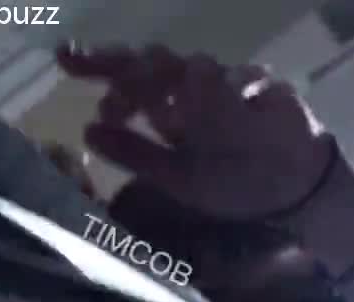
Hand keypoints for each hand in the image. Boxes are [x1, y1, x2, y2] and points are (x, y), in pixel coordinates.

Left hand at [55, 43, 335, 221]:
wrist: (290, 192)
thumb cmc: (233, 182)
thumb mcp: (176, 177)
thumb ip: (135, 153)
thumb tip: (87, 130)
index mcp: (169, 105)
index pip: (128, 75)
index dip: (97, 63)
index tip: (63, 58)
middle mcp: (193, 87)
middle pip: (154, 62)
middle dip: (131, 79)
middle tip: (112, 106)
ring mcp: (229, 81)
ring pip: (195, 66)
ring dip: (175, 84)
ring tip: (165, 113)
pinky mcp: (267, 87)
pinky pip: (246, 78)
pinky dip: (234, 86)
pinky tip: (227, 96)